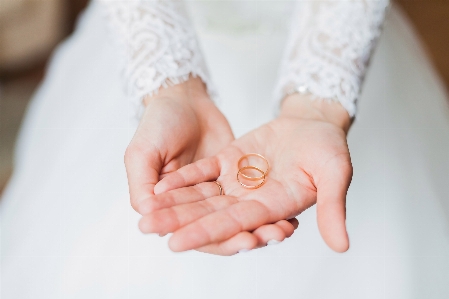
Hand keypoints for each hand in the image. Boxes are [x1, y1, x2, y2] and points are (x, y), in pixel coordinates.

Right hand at [126, 78, 299, 254]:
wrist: (182, 98)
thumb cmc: (157, 124)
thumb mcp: (142, 153)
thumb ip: (142, 186)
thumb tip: (146, 217)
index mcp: (173, 207)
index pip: (197, 231)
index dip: (220, 240)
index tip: (244, 241)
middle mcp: (197, 204)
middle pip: (225, 228)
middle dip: (247, 237)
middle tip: (270, 238)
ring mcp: (219, 191)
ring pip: (241, 215)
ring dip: (262, 225)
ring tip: (284, 229)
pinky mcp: (236, 176)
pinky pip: (254, 195)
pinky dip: (270, 206)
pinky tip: (289, 212)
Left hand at [138, 95, 352, 253]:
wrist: (314, 123)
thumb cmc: (329, 147)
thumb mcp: (335, 172)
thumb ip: (333, 207)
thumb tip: (342, 247)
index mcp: (274, 206)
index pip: (235, 223)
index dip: (206, 233)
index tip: (176, 243)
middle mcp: (251, 199)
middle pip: (210, 213)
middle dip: (178, 222)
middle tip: (146, 229)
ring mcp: (238, 180)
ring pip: (201, 196)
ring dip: (173, 203)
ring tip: (145, 213)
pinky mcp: (229, 160)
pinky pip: (202, 172)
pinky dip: (182, 179)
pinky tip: (159, 187)